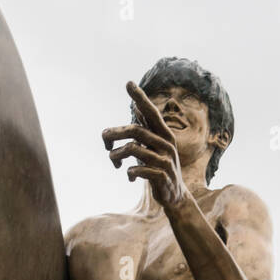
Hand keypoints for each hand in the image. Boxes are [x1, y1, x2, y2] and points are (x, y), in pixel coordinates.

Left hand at [101, 82, 187, 210]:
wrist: (175, 196)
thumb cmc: (159, 168)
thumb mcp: (154, 147)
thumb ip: (147, 129)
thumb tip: (136, 107)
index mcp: (164, 135)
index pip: (151, 113)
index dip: (140, 98)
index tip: (128, 83)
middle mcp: (167, 144)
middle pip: (135, 130)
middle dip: (114, 134)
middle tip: (104, 141)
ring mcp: (165, 160)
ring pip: (133, 149)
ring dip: (116, 156)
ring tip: (114, 163)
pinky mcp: (162, 176)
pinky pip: (138, 170)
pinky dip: (129, 173)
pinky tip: (130, 177)